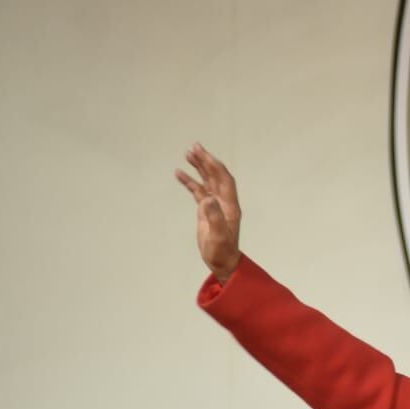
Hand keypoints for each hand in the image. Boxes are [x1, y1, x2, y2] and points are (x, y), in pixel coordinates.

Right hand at [175, 144, 242, 281]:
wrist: (222, 262)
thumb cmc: (222, 251)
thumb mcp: (218, 235)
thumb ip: (214, 217)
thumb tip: (207, 199)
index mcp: (230, 205)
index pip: (224, 180)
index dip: (215, 166)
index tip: (204, 154)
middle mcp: (224, 202)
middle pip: (215, 176)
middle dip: (206, 161)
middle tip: (194, 147)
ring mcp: (215, 205)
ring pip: (207, 181)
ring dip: (199, 167)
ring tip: (188, 154)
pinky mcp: (206, 210)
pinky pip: (198, 191)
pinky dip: (190, 182)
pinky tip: (179, 173)